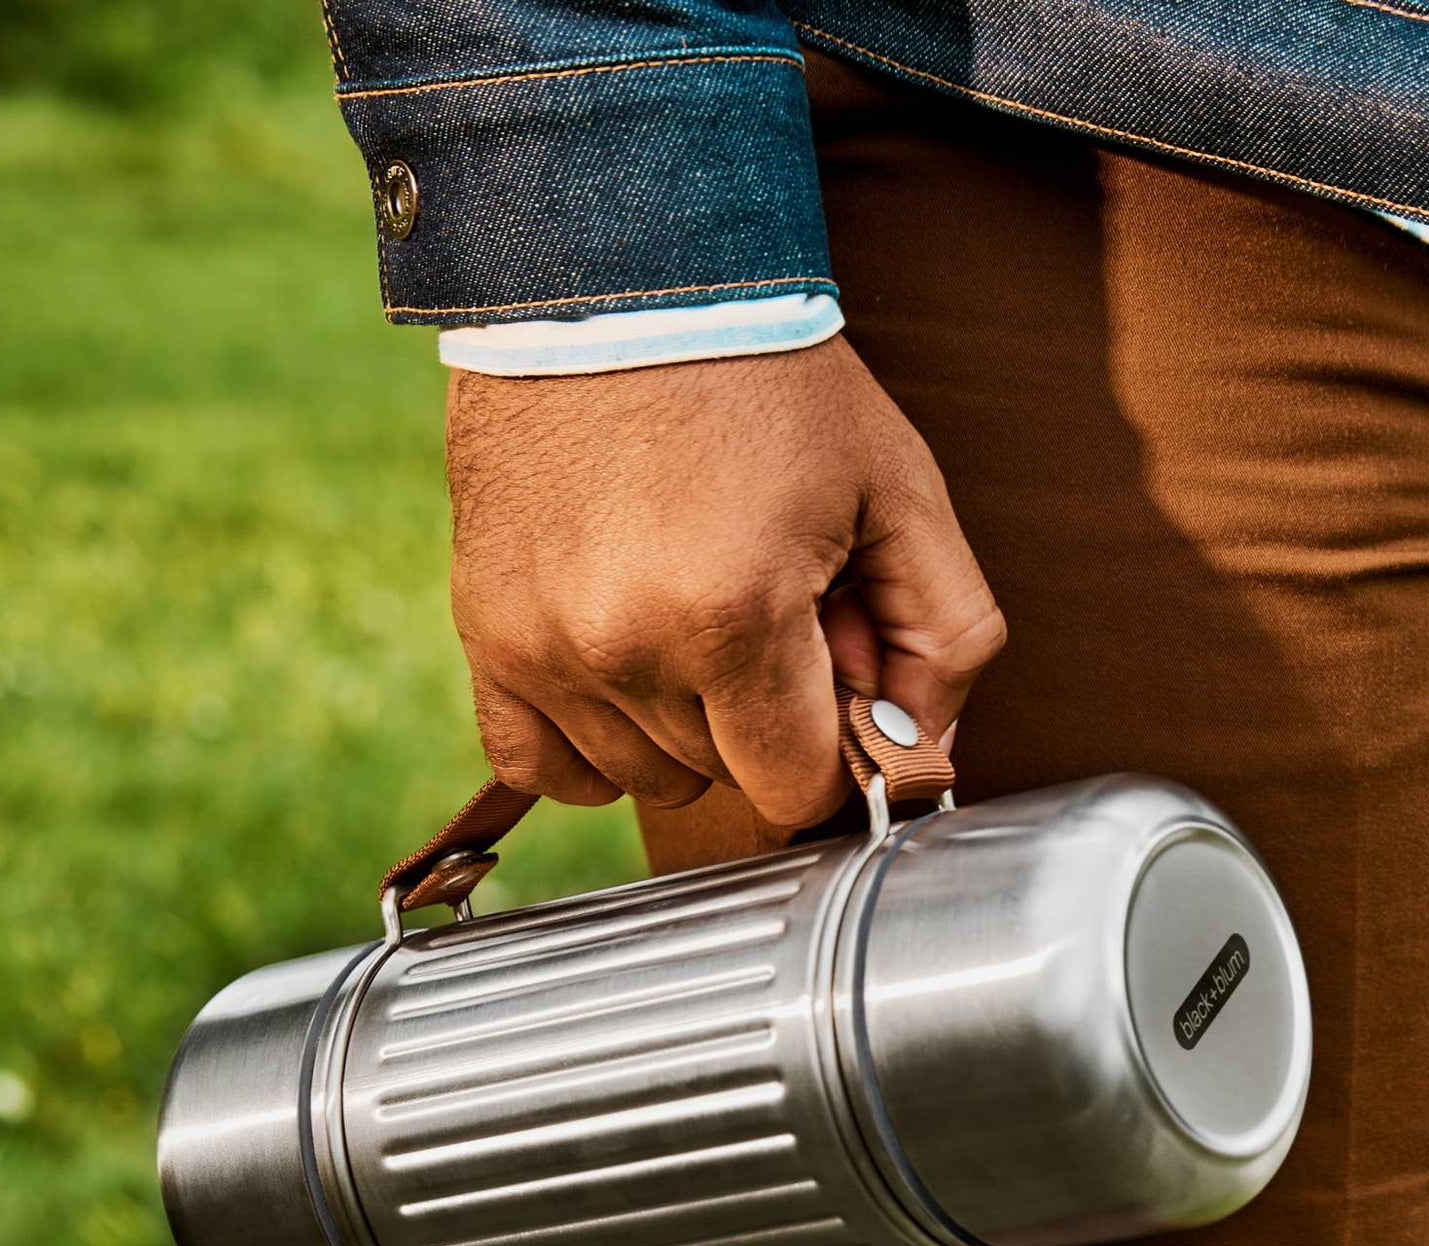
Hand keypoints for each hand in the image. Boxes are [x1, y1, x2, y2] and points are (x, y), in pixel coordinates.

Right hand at [445, 335, 1005, 829]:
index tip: (833, 677)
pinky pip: (540, 769)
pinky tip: (624, 674)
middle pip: (721, 779)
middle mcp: (623, 647)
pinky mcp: (486, 632)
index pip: (794, 789)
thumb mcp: (899, 489)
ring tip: (689, 608)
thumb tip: (919, 763)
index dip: (832, 748)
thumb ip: (942, 639)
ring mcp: (541, 647)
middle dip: (762, 716)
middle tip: (765, 605)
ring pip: (639, 777)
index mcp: (734, 616)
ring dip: (679, 725)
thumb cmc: (769, 380)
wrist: (617, 274)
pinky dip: (589, 747)